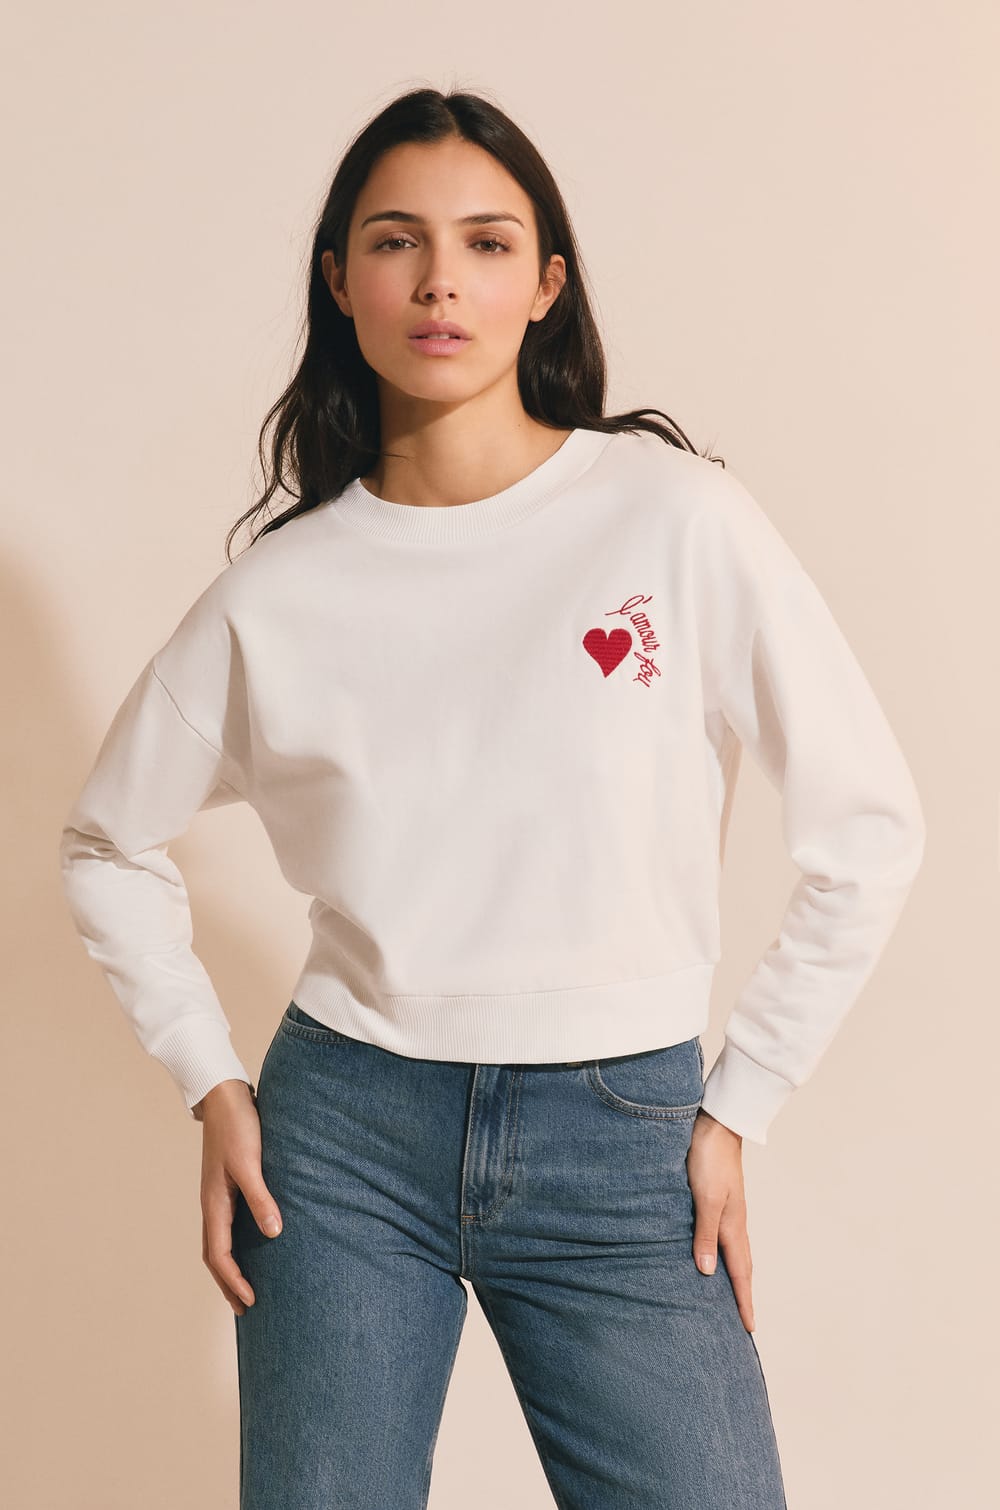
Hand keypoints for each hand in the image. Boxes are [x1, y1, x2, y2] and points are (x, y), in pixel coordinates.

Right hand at [196, 1080, 283, 1315]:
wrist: (224, 1096)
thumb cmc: (238, 1126)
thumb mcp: (250, 1162)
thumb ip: (260, 1197)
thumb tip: (273, 1233)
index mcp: (214, 1203)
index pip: (219, 1255)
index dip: (234, 1281)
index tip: (251, 1303)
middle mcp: (212, 1204)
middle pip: (215, 1255)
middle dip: (228, 1283)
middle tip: (246, 1308)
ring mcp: (218, 1195)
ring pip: (219, 1241)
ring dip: (230, 1267)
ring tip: (246, 1286)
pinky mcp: (227, 1185)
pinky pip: (228, 1225)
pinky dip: (236, 1244)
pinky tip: (254, 1243)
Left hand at [686, 1108, 754, 1332]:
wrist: (715, 1124)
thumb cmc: (708, 1160)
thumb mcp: (705, 1198)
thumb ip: (704, 1234)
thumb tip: (705, 1272)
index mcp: (733, 1226)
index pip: (740, 1273)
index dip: (743, 1301)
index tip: (749, 1329)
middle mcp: (733, 1222)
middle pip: (741, 1266)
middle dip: (743, 1294)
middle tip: (744, 1321)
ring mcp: (727, 1211)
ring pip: (732, 1252)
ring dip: (732, 1276)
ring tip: (729, 1296)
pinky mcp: (716, 1199)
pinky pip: (721, 1237)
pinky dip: (720, 1254)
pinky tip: (710, 1255)